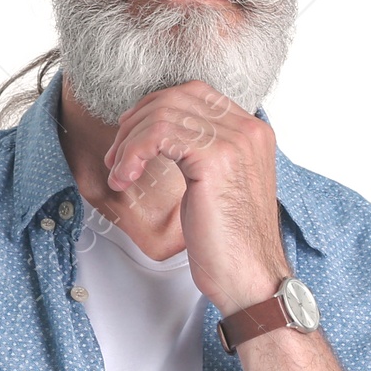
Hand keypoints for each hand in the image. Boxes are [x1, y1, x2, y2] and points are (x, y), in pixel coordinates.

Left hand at [103, 82, 287, 314]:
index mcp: (252, 132)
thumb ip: (204, 153)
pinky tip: (125, 178)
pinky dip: (132, 153)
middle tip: (118, 157)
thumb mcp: (220, 186)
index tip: (132, 138)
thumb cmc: (231, 243)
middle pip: (174, 97)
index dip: (154, 109)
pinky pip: (158, 135)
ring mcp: (234, 141)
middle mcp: (247, 129)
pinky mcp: (214, 159)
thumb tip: (163, 135)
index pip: (194, 93)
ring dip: (128, 142)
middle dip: (136, 123)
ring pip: (162, 115)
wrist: (250, 278)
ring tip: (120, 172)